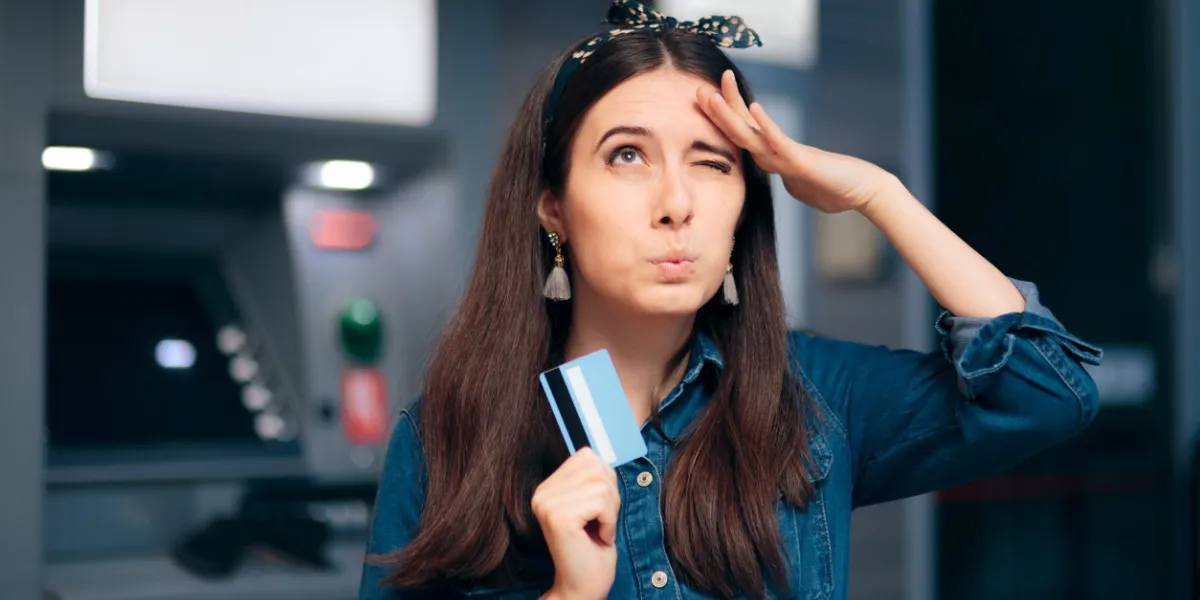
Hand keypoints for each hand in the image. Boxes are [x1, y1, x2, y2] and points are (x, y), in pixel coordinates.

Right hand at [532, 447, 620, 599]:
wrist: (583, 586)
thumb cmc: (593, 548)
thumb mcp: (594, 503)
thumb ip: (593, 477)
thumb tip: (602, 453)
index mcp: (547, 486)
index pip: (587, 456)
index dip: (605, 481)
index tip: (598, 510)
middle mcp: (542, 492)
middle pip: (596, 467)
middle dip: (610, 496)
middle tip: (601, 522)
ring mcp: (547, 504)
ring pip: (601, 484)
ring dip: (611, 511)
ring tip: (599, 530)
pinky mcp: (558, 517)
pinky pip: (601, 502)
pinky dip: (609, 521)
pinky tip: (598, 537)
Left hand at [697, 70, 900, 213]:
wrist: (865, 192)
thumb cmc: (835, 190)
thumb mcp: (801, 187)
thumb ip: (788, 180)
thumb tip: (782, 179)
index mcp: (775, 157)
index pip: (743, 136)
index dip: (724, 121)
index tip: (706, 106)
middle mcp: (778, 150)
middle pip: (742, 127)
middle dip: (720, 109)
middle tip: (698, 89)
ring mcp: (789, 153)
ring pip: (753, 132)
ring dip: (731, 112)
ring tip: (713, 93)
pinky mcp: (803, 160)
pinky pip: (780, 140)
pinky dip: (766, 125)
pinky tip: (754, 108)